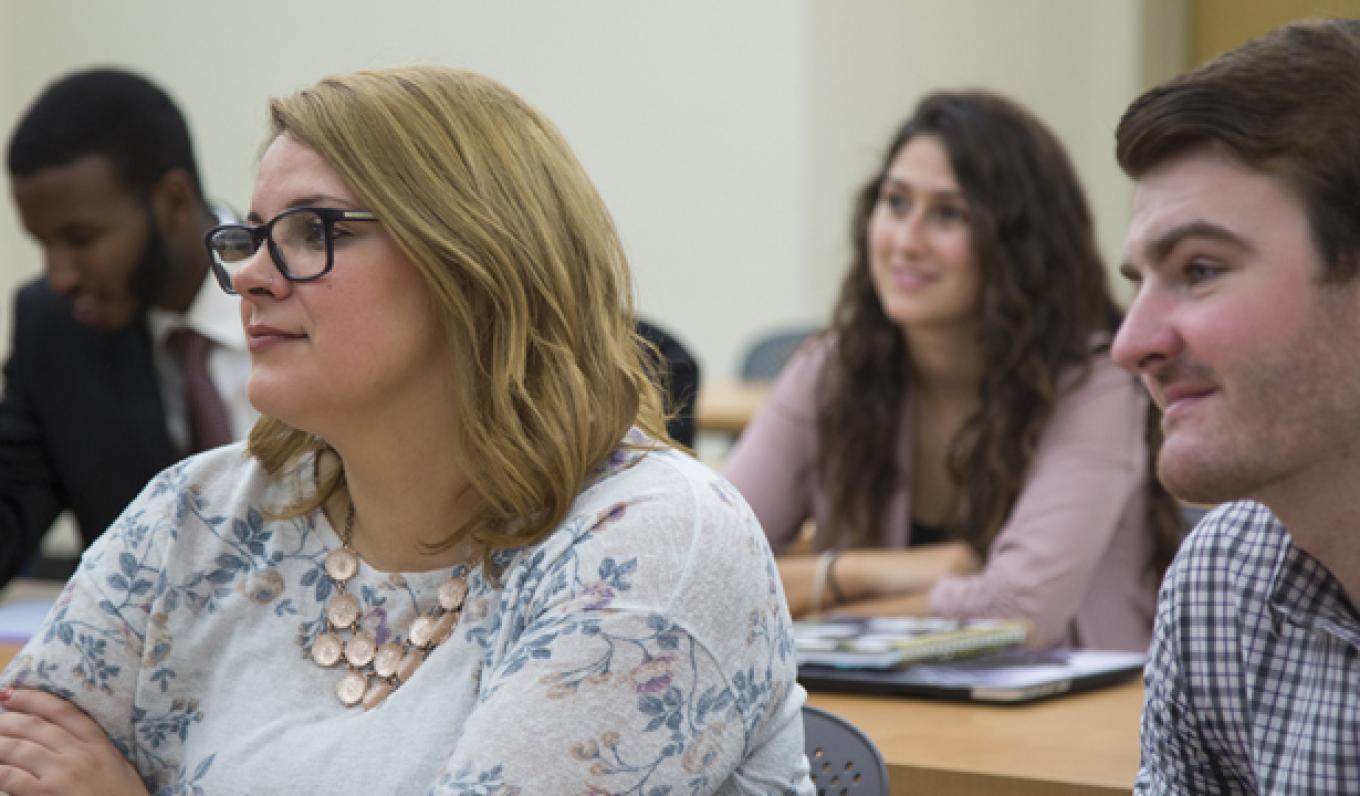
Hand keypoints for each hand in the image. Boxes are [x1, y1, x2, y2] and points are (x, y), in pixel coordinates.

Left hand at [0, 688, 146, 795]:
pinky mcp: (45, 794)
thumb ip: (93, 747)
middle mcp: (78, 753)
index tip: (11, 692)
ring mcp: (60, 774)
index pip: (61, 710)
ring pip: (17, 748)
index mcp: (98, 743)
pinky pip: (11, 777)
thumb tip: (61, 735)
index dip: (32, 698)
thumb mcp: (117, 765)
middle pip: (34, 726)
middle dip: (6, 720)